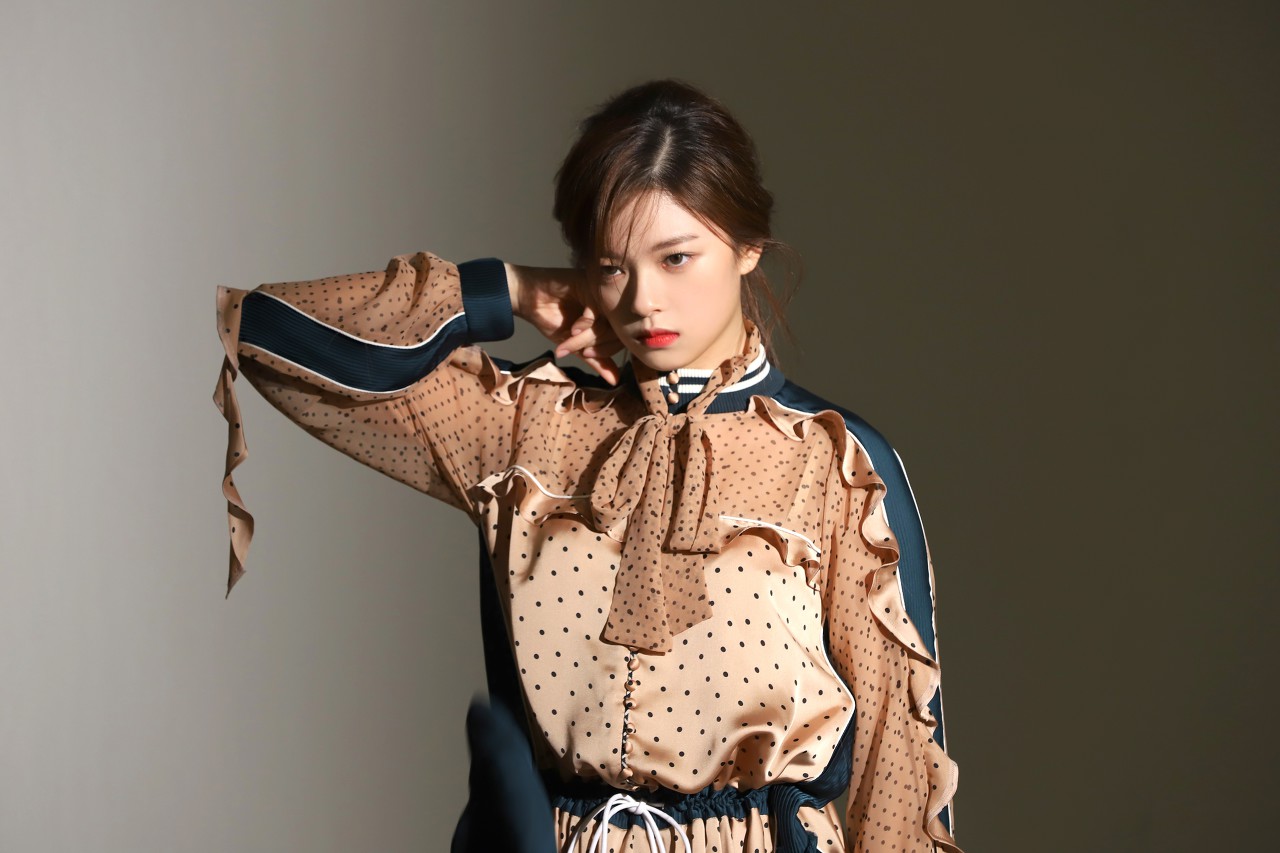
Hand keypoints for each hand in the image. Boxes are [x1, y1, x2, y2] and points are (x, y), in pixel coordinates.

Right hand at [507, 263, 624, 385]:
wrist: (527, 298)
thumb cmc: (551, 318)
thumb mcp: (575, 345)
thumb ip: (596, 360)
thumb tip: (615, 381)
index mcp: (608, 316)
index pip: (621, 338)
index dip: (606, 351)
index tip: (586, 355)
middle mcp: (607, 304)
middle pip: (616, 331)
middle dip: (596, 346)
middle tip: (581, 351)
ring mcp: (599, 293)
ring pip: (607, 322)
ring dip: (588, 337)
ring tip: (571, 337)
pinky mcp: (589, 284)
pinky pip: (597, 309)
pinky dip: (586, 323)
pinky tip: (573, 328)